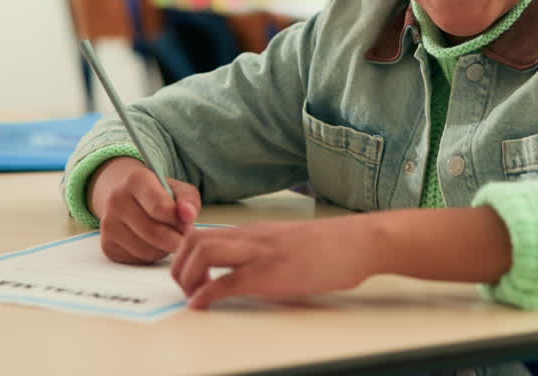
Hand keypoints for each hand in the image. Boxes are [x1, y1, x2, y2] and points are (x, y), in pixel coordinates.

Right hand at [88, 156, 201, 264]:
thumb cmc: (159, 195)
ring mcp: (108, 224)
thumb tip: (189, 215)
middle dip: (175, 239)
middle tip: (184, 238)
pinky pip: (137, 259)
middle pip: (153, 232)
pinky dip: (151, 256)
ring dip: (164, 249)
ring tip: (167, 237)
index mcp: (136, 180)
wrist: (128, 200)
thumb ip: (188, 200)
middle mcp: (116, 200)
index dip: (179, 221)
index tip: (188, 224)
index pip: (160, 207)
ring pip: (146, 250)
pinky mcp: (107, 245)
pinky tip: (153, 244)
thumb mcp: (178, 190)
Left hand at [171, 216, 376, 309]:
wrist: (359, 242)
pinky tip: (202, 306)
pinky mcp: (268, 274)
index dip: (187, 254)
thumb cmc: (333, 246)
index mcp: (256, 230)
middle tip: (184, 288)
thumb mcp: (290, 243)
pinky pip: (225, 282)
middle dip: (178, 266)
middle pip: (194, 240)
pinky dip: (205, 295)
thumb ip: (267, 251)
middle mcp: (252, 237)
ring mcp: (259, 253)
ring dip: (187, 278)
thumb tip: (250, 270)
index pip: (205, 232)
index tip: (188, 275)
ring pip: (202, 253)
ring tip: (193, 297)